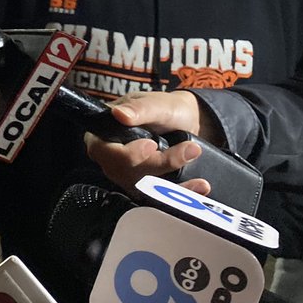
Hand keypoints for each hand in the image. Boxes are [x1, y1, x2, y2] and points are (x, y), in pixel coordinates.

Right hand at [84, 91, 212, 195]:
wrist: (187, 123)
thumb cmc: (167, 109)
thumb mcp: (156, 104)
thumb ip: (139, 109)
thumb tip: (119, 114)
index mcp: (104, 133)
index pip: (103, 151)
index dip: (125, 153)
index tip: (151, 145)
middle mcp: (111, 157)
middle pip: (124, 172)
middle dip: (158, 164)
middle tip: (188, 149)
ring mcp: (127, 175)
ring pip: (142, 188)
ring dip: (172, 183)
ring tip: (199, 171)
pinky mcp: (144, 187)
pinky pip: (158, 198)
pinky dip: (180, 193)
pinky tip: (198, 186)